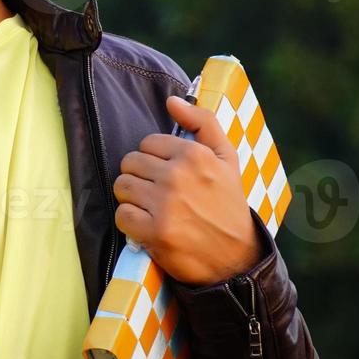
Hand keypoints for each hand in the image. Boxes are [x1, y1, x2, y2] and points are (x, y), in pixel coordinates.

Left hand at [113, 94, 265, 286]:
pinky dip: (130, 222)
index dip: (154, 159)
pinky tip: (147, 225)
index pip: (147, 143)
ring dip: (132, 198)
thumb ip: (203, 122)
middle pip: (130, 163)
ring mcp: (165, 205)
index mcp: (194, 155)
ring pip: (121, 186)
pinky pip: (121, 215)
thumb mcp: (226, 159)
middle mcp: (177, 176)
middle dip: (140, 177)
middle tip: (158, 192)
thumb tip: (171, 100)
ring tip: (151, 207)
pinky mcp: (154, 232)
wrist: (237, 257)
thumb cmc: (228, 204)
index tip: (168, 174)